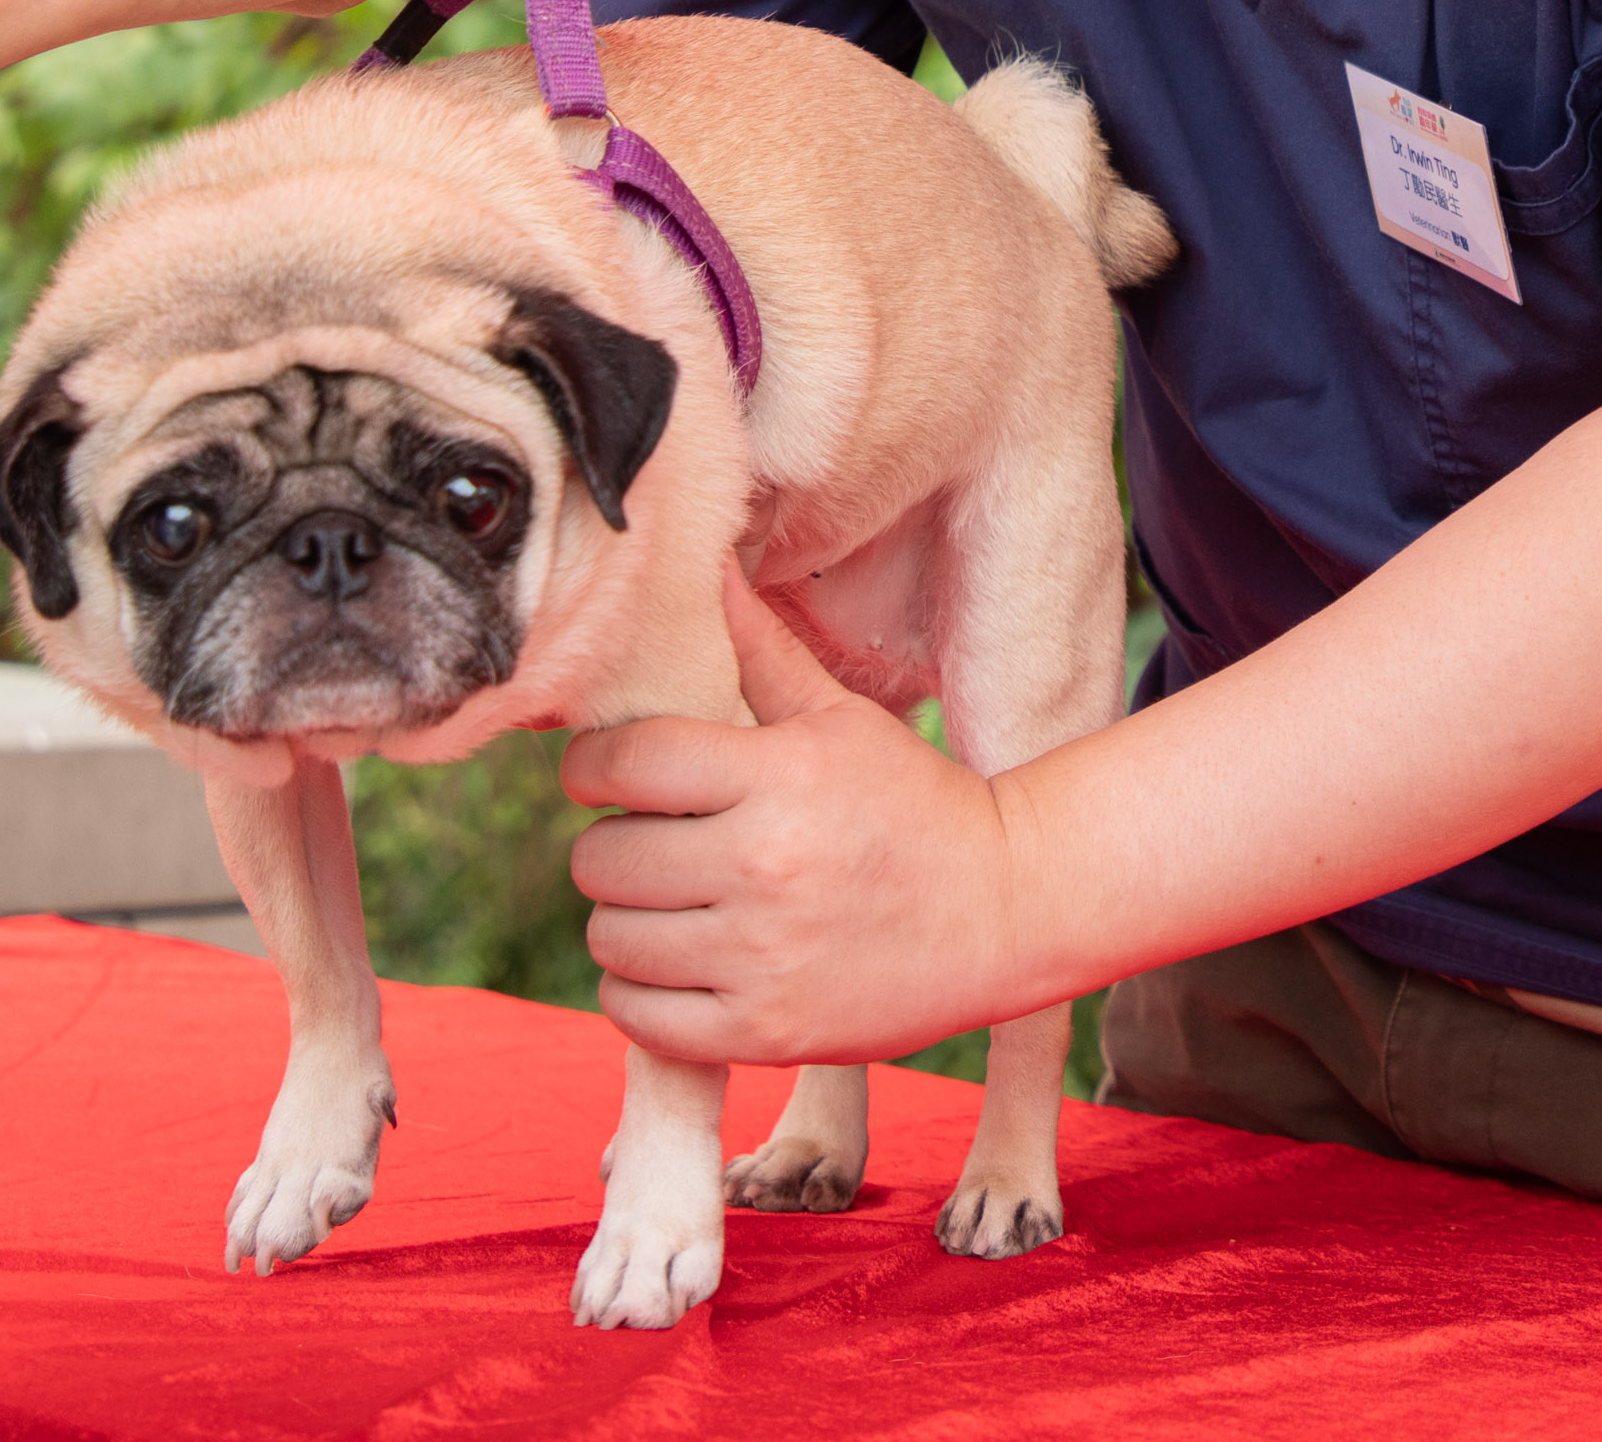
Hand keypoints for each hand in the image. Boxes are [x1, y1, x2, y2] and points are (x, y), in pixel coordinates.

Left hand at [564, 582, 1041, 1065]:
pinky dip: (641, 993)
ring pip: (610, 938)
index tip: (610, 773)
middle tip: (656, 841)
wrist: (1008, 912)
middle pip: (601, 857)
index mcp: (779, 776)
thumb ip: (761, 650)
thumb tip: (706, 568)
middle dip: (615, 844)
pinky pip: (635, 1016)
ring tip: (673, 903)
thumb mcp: (843, 719)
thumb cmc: (918, 803)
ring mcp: (760, 958)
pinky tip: (682, 963)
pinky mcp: (763, 1033)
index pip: (621, 763)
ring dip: (628, 919)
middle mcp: (763, 867)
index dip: (594, 765)